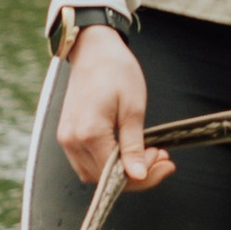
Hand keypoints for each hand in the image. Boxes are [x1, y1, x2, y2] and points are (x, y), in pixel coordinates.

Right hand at [58, 26, 171, 188]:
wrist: (93, 49)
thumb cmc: (116, 72)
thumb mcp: (133, 108)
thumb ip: (133, 145)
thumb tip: (137, 176)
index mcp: (89, 133)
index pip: (116, 174)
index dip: (143, 176)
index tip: (163, 161)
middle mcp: (72, 141)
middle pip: (104, 179)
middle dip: (135, 175)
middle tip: (160, 158)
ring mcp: (66, 139)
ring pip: (94, 175)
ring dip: (121, 171)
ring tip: (146, 154)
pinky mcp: (67, 135)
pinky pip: (86, 162)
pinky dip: (107, 162)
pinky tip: (126, 150)